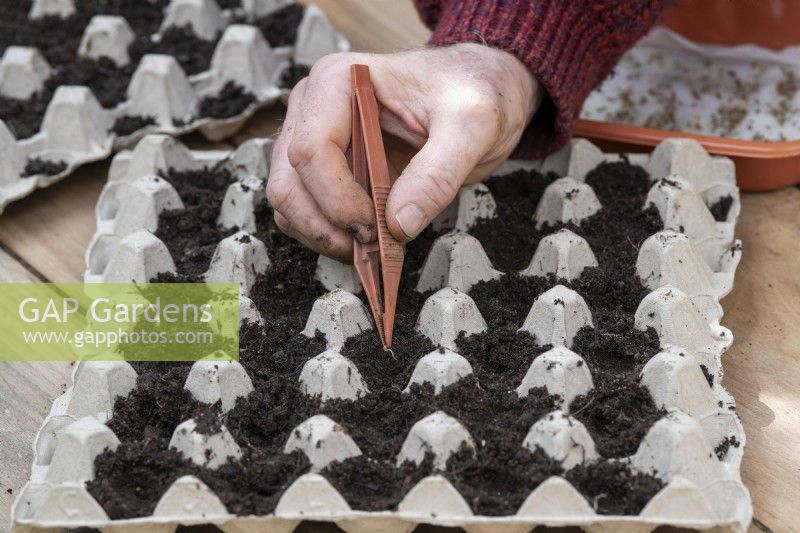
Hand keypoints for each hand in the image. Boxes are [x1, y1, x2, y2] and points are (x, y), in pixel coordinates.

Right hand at [267, 43, 540, 261]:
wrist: (476, 91)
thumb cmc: (470, 92)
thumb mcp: (472, 125)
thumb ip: (438, 173)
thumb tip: (398, 225)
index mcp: (338, 82)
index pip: (312, 150)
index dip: (339, 199)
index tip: (377, 226)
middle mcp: (313, 108)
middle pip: (289, 183)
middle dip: (326, 226)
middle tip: (374, 245)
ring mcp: (312, 139)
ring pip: (289, 203)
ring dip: (324, 236)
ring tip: (373, 246)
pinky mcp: (324, 169)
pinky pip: (306, 212)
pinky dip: (330, 235)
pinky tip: (369, 240)